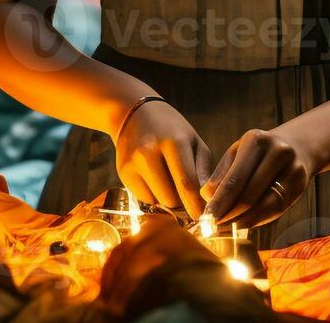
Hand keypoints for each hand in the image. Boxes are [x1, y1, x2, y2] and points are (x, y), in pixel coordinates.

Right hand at [112, 98, 213, 217]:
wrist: (133, 113)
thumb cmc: (172, 129)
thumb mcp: (194, 141)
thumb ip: (203, 170)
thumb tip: (206, 201)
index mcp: (173, 142)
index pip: (187, 183)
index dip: (197, 205)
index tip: (205, 216)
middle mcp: (150, 152)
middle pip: (171, 198)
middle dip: (182, 201)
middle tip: (186, 193)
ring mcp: (133, 162)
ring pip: (158, 201)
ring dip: (168, 198)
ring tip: (170, 180)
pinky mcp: (122, 171)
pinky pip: (144, 198)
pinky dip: (153, 194)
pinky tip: (154, 177)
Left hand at [199, 127, 316, 227]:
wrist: (295, 146)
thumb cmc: (257, 153)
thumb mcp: (236, 154)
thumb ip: (221, 175)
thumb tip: (205, 198)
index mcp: (256, 141)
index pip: (234, 179)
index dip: (219, 203)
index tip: (206, 218)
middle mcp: (278, 152)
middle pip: (250, 195)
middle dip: (229, 215)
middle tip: (213, 228)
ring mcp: (293, 169)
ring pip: (265, 206)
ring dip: (243, 222)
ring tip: (226, 229)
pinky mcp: (301, 185)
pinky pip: (276, 210)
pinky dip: (257, 220)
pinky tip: (243, 224)